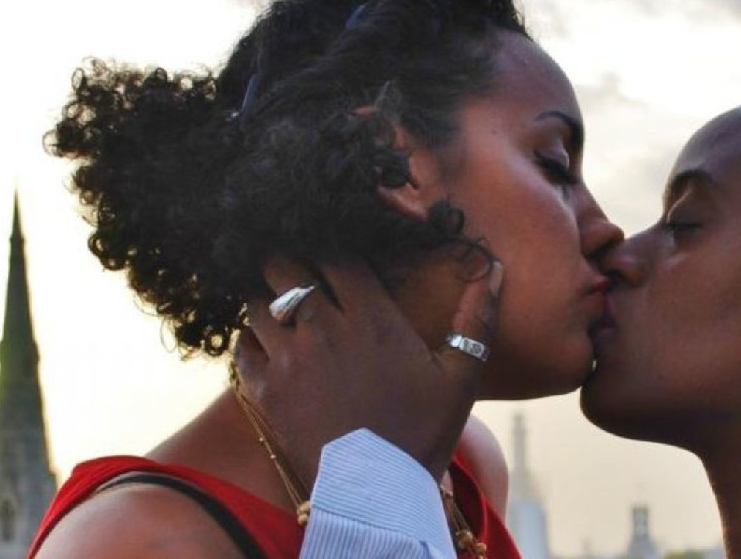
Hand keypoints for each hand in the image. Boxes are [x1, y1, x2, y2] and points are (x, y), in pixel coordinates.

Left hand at [234, 254, 502, 484]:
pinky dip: (252, 338)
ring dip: (268, 299)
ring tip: (282, 306)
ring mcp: (290, 360)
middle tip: (296, 267)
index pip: (335, 255)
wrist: (377, 494)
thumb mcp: (461, 375)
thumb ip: (477, 318)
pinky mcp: (266, 391)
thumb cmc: (423, 432)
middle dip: (287, 261)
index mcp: (372, 319)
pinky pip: (244, 347)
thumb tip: (496, 268)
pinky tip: (269, 344)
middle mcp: (325, 330)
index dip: (330, 246)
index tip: (333, 251)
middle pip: (284, 268)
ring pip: (257, 304)